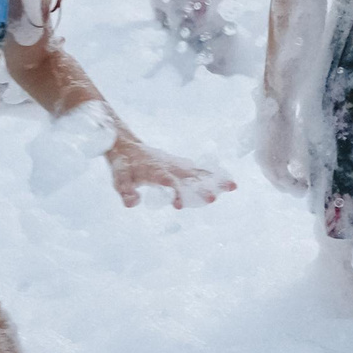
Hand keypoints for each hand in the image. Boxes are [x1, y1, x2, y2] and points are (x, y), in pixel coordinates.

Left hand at [106, 135, 235, 207]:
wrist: (128, 147)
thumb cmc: (124, 166)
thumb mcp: (119, 179)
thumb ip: (125, 190)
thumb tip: (133, 202)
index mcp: (156, 171)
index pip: (168, 182)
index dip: (175, 193)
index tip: (179, 206)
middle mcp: (170, 167)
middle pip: (190, 177)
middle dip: (203, 187)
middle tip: (216, 198)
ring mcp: (177, 164)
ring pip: (198, 172)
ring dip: (215, 179)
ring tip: (233, 186)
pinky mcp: (181, 164)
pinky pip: (199, 169)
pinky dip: (212, 174)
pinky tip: (225, 179)